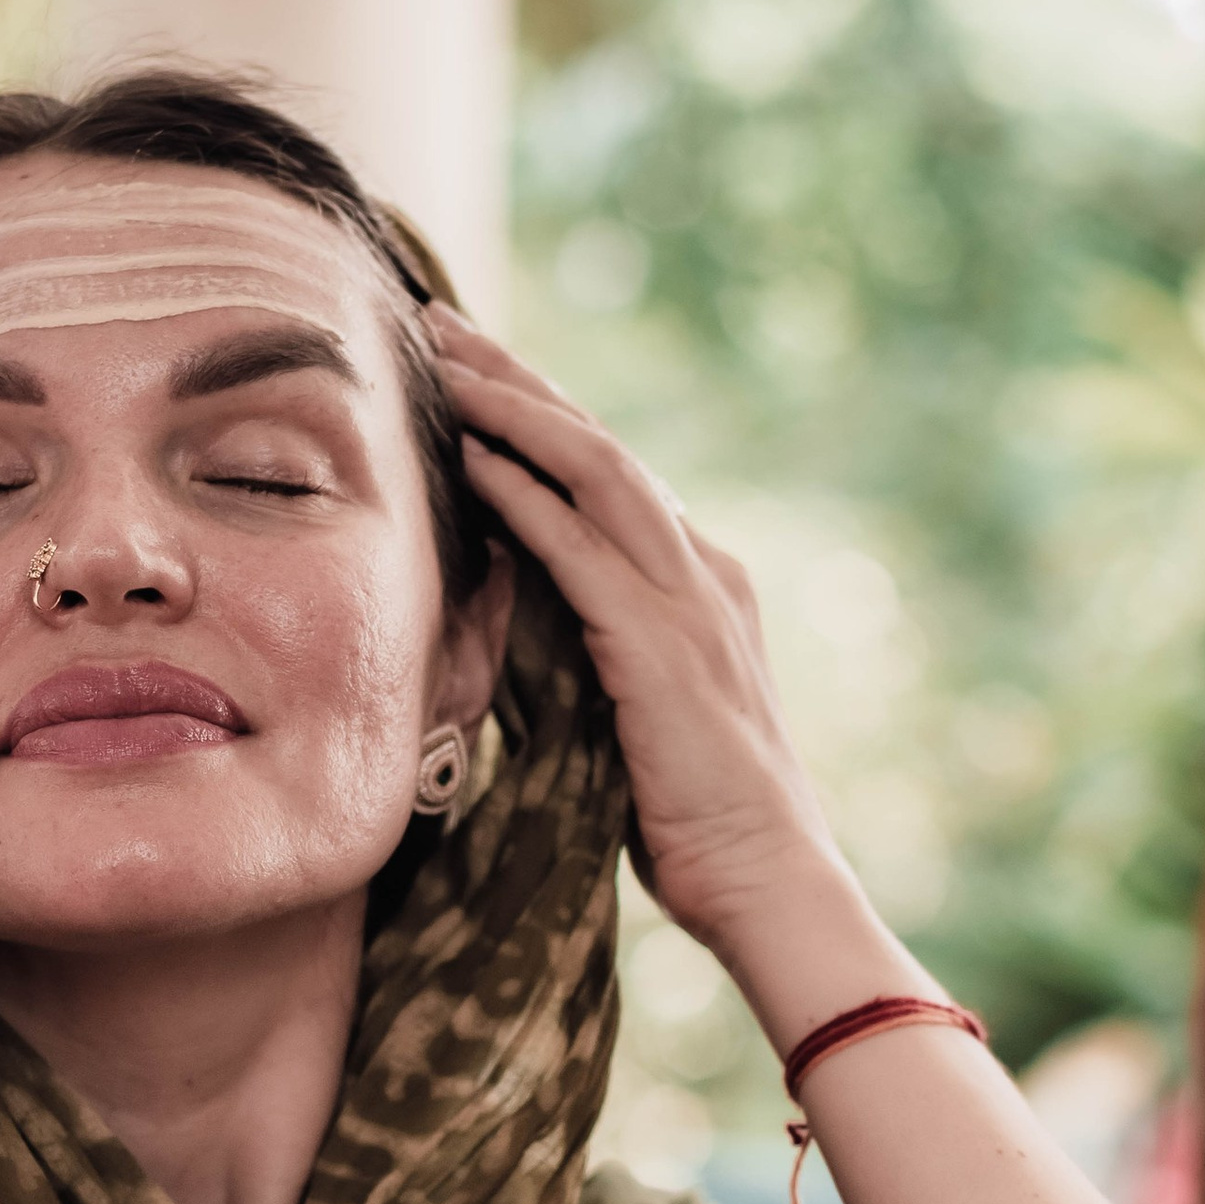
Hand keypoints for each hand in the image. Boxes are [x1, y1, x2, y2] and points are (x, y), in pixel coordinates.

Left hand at [433, 307, 843, 966]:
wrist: (768, 881)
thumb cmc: (693, 819)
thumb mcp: (634, 710)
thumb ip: (593, 647)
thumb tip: (521, 613)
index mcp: (702, 581)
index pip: (610, 472)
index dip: (537, 413)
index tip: (466, 369)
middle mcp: (703, 569)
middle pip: (598, 442)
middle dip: (516, 377)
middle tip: (436, 322)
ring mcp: (690, 601)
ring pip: (594, 468)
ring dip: (513, 407)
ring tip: (443, 359)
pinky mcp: (661, 646)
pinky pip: (580, 547)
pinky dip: (523, 494)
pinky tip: (471, 457)